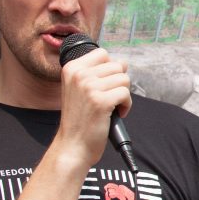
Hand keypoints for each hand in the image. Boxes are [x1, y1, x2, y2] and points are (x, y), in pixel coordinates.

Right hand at [57, 47, 130, 168]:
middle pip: (117, 66)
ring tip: (111, 106)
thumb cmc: (79, 118)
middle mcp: (79, 74)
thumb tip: (123, 63)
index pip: (102, 54)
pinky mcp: (101, 101)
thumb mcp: (79, 89)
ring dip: (123, 95)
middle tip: (108, 99)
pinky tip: (116, 114)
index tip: (104, 86)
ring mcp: (89, 87)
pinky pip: (126, 94)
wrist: (72, 145)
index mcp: (72, 68)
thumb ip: (96, 73)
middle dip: (118, 84)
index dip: (110, 70)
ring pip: (124, 79)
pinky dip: (126, 105)